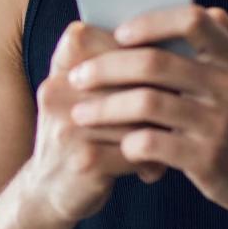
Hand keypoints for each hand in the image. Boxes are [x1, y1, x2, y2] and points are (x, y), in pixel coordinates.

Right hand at [22, 22, 167, 226]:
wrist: (47, 190)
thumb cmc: (82, 133)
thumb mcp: (86, 94)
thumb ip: (117, 68)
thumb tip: (179, 49)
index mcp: (60, 66)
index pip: (109, 39)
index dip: (142, 54)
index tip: (159, 75)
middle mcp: (58, 90)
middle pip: (131, 78)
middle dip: (161, 96)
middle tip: (180, 109)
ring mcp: (68, 126)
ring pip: (139, 115)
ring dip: (160, 131)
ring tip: (167, 144)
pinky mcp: (84, 160)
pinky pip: (136, 149)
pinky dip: (151, 161)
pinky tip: (151, 168)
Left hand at [65, 5, 227, 220]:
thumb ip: (224, 35)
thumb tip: (189, 6)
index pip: (192, 20)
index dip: (150, 22)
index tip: (119, 33)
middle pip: (155, 63)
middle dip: (107, 67)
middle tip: (78, 76)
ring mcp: (219, 124)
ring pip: (147, 103)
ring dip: (104, 107)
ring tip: (81, 113)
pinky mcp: (207, 161)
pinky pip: (153, 143)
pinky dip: (126, 141)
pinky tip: (116, 142)